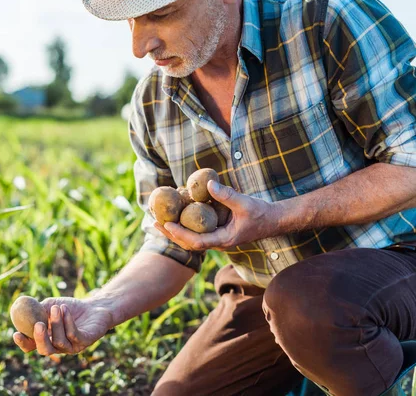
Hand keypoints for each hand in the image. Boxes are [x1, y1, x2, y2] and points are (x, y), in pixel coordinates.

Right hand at [12, 296, 113, 355]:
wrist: (94, 306)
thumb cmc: (70, 308)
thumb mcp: (50, 306)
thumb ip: (36, 311)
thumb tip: (20, 310)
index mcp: (47, 339)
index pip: (32, 347)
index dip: (24, 344)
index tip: (17, 333)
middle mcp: (59, 347)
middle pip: (45, 350)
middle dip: (40, 339)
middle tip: (38, 325)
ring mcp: (72, 346)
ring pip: (59, 341)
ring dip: (57, 323)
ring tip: (56, 307)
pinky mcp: (85, 342)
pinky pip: (74, 335)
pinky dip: (67, 321)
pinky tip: (65, 309)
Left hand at [154, 180, 281, 251]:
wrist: (274, 220)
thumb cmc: (261, 213)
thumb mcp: (245, 203)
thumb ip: (227, 195)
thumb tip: (207, 185)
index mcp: (224, 240)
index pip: (197, 242)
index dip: (180, 234)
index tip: (167, 224)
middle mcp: (217, 242)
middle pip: (188, 243)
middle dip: (171, 234)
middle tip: (154, 222)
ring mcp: (217, 237)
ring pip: (191, 239)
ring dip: (175, 230)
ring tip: (158, 220)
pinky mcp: (217, 231)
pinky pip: (197, 231)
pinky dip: (185, 225)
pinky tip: (176, 215)